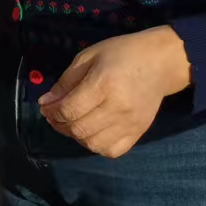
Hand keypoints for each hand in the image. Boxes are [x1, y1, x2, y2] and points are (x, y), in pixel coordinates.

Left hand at [38, 27, 191, 158]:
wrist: (160, 62)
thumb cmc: (121, 53)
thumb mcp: (88, 56)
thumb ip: (66, 81)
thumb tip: (47, 103)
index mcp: (104, 84)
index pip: (70, 109)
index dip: (52, 112)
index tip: (45, 107)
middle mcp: (118, 108)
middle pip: (79, 129)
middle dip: (60, 125)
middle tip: (55, 116)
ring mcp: (130, 123)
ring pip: (93, 144)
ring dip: (76, 137)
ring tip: (72, 123)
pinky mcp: (139, 132)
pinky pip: (112, 151)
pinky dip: (97, 146)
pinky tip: (92, 132)